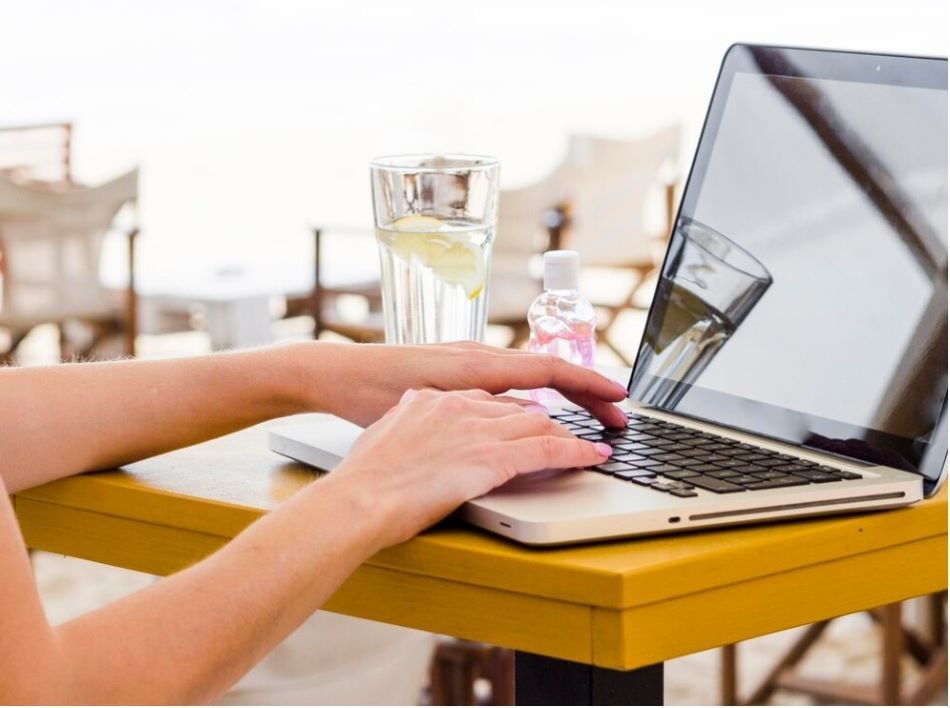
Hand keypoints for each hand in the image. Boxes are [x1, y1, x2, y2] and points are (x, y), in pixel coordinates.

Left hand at [298, 341, 628, 427]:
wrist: (336, 374)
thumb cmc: (372, 391)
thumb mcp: (428, 402)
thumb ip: (476, 405)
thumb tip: (525, 412)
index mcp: (478, 364)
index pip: (550, 369)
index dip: (589, 383)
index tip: (619, 397)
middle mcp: (478, 356)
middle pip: (549, 370)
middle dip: (587, 391)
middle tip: (616, 416)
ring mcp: (468, 361)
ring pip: (532, 374)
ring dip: (565, 392)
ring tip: (589, 412)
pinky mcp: (456, 371)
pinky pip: (512, 378)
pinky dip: (539, 392)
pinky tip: (539, 409)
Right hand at [329, 388, 612, 546]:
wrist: (359, 498)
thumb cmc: (363, 478)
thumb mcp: (383, 434)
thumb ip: (405, 422)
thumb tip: (406, 421)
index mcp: (434, 399)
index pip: (488, 399)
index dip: (513, 412)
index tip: (528, 419)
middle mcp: (461, 406)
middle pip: (519, 407)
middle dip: (548, 420)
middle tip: (569, 429)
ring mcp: (479, 429)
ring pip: (540, 424)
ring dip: (570, 434)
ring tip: (591, 442)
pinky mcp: (493, 456)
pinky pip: (550, 449)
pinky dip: (578, 451)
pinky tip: (594, 455)